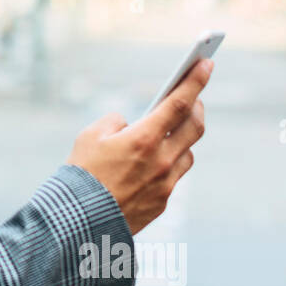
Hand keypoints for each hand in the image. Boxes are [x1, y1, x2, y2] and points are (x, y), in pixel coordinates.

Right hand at [67, 58, 212, 235]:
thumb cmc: (81, 175)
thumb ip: (115, 122)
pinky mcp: (164, 202)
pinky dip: (171, 161)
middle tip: (192, 96)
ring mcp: (166, 183)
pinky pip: (176, 175)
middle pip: (195, 125)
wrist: (79, 223)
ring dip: (184, 136)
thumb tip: (129, 124)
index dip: (195, 80)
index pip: (179, 102)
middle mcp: (161, 161)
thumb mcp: (89, 136)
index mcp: (143, 139)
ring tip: (172, 129)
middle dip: (197, 106)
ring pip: (188, 151)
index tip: (206, 62)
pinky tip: (157, 159)